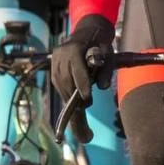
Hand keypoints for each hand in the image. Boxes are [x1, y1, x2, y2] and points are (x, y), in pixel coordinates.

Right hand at [50, 15, 115, 141]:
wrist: (87, 32)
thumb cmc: (101, 43)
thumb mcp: (109, 53)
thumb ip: (107, 69)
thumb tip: (103, 87)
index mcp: (73, 48)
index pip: (77, 69)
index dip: (82, 84)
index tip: (87, 99)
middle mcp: (60, 57)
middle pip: (67, 85)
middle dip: (76, 107)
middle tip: (86, 133)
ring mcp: (54, 66)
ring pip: (63, 90)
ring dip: (72, 109)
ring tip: (84, 133)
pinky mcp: (54, 73)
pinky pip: (62, 91)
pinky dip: (70, 103)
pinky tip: (79, 119)